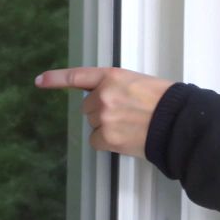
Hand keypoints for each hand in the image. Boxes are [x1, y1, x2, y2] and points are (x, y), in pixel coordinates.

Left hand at [34, 67, 174, 157]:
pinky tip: (127, 137)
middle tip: (127, 114)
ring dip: (107, 127)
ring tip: (132, 125)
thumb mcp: (139, 82)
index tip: (40, 80)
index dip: (56, 79)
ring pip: (94, 125)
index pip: (78, 76)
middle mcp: (104, 95)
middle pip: (88, 108)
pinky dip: (109, 142)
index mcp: (112, 76)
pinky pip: (97, 141)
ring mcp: (104, 117)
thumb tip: (104, 101)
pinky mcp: (107, 137)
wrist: (178, 123)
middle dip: (102, 112)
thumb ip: (116, 88)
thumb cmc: (166, 102)